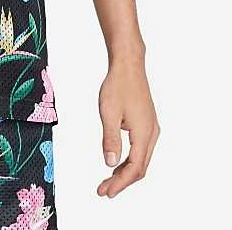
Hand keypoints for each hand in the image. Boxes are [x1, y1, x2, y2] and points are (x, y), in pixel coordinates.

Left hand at [97, 53, 158, 196]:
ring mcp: (151, 128)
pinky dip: (129, 159)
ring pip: (141, 159)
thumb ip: (110, 139)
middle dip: (122, 181)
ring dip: (126, 171)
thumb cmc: (118, 85)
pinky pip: (141, 149)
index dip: (120, 183)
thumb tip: (110, 163)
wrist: (128, 65)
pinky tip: (117, 161)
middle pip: (140, 167)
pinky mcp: (147, 123)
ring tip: (108, 180)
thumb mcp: (108, 112)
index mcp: (144, 133)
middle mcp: (151, 133)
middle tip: (103, 190)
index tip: (106, 192)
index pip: (135, 168)